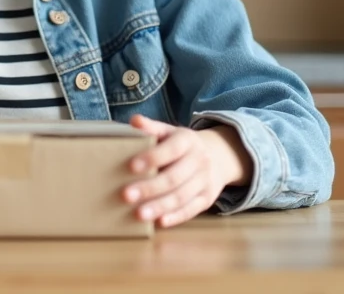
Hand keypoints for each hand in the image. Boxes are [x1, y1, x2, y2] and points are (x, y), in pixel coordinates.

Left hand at [122, 115, 253, 228]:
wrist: (218, 156)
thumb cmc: (182, 145)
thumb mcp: (170, 132)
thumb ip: (152, 128)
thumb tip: (134, 120)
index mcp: (187, 140)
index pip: (170, 150)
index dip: (152, 158)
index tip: (131, 166)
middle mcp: (199, 161)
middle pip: (173, 177)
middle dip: (149, 188)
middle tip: (126, 195)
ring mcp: (205, 181)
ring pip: (181, 197)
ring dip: (159, 206)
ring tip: (138, 214)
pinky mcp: (207, 199)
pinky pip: (191, 210)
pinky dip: (175, 217)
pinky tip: (159, 222)